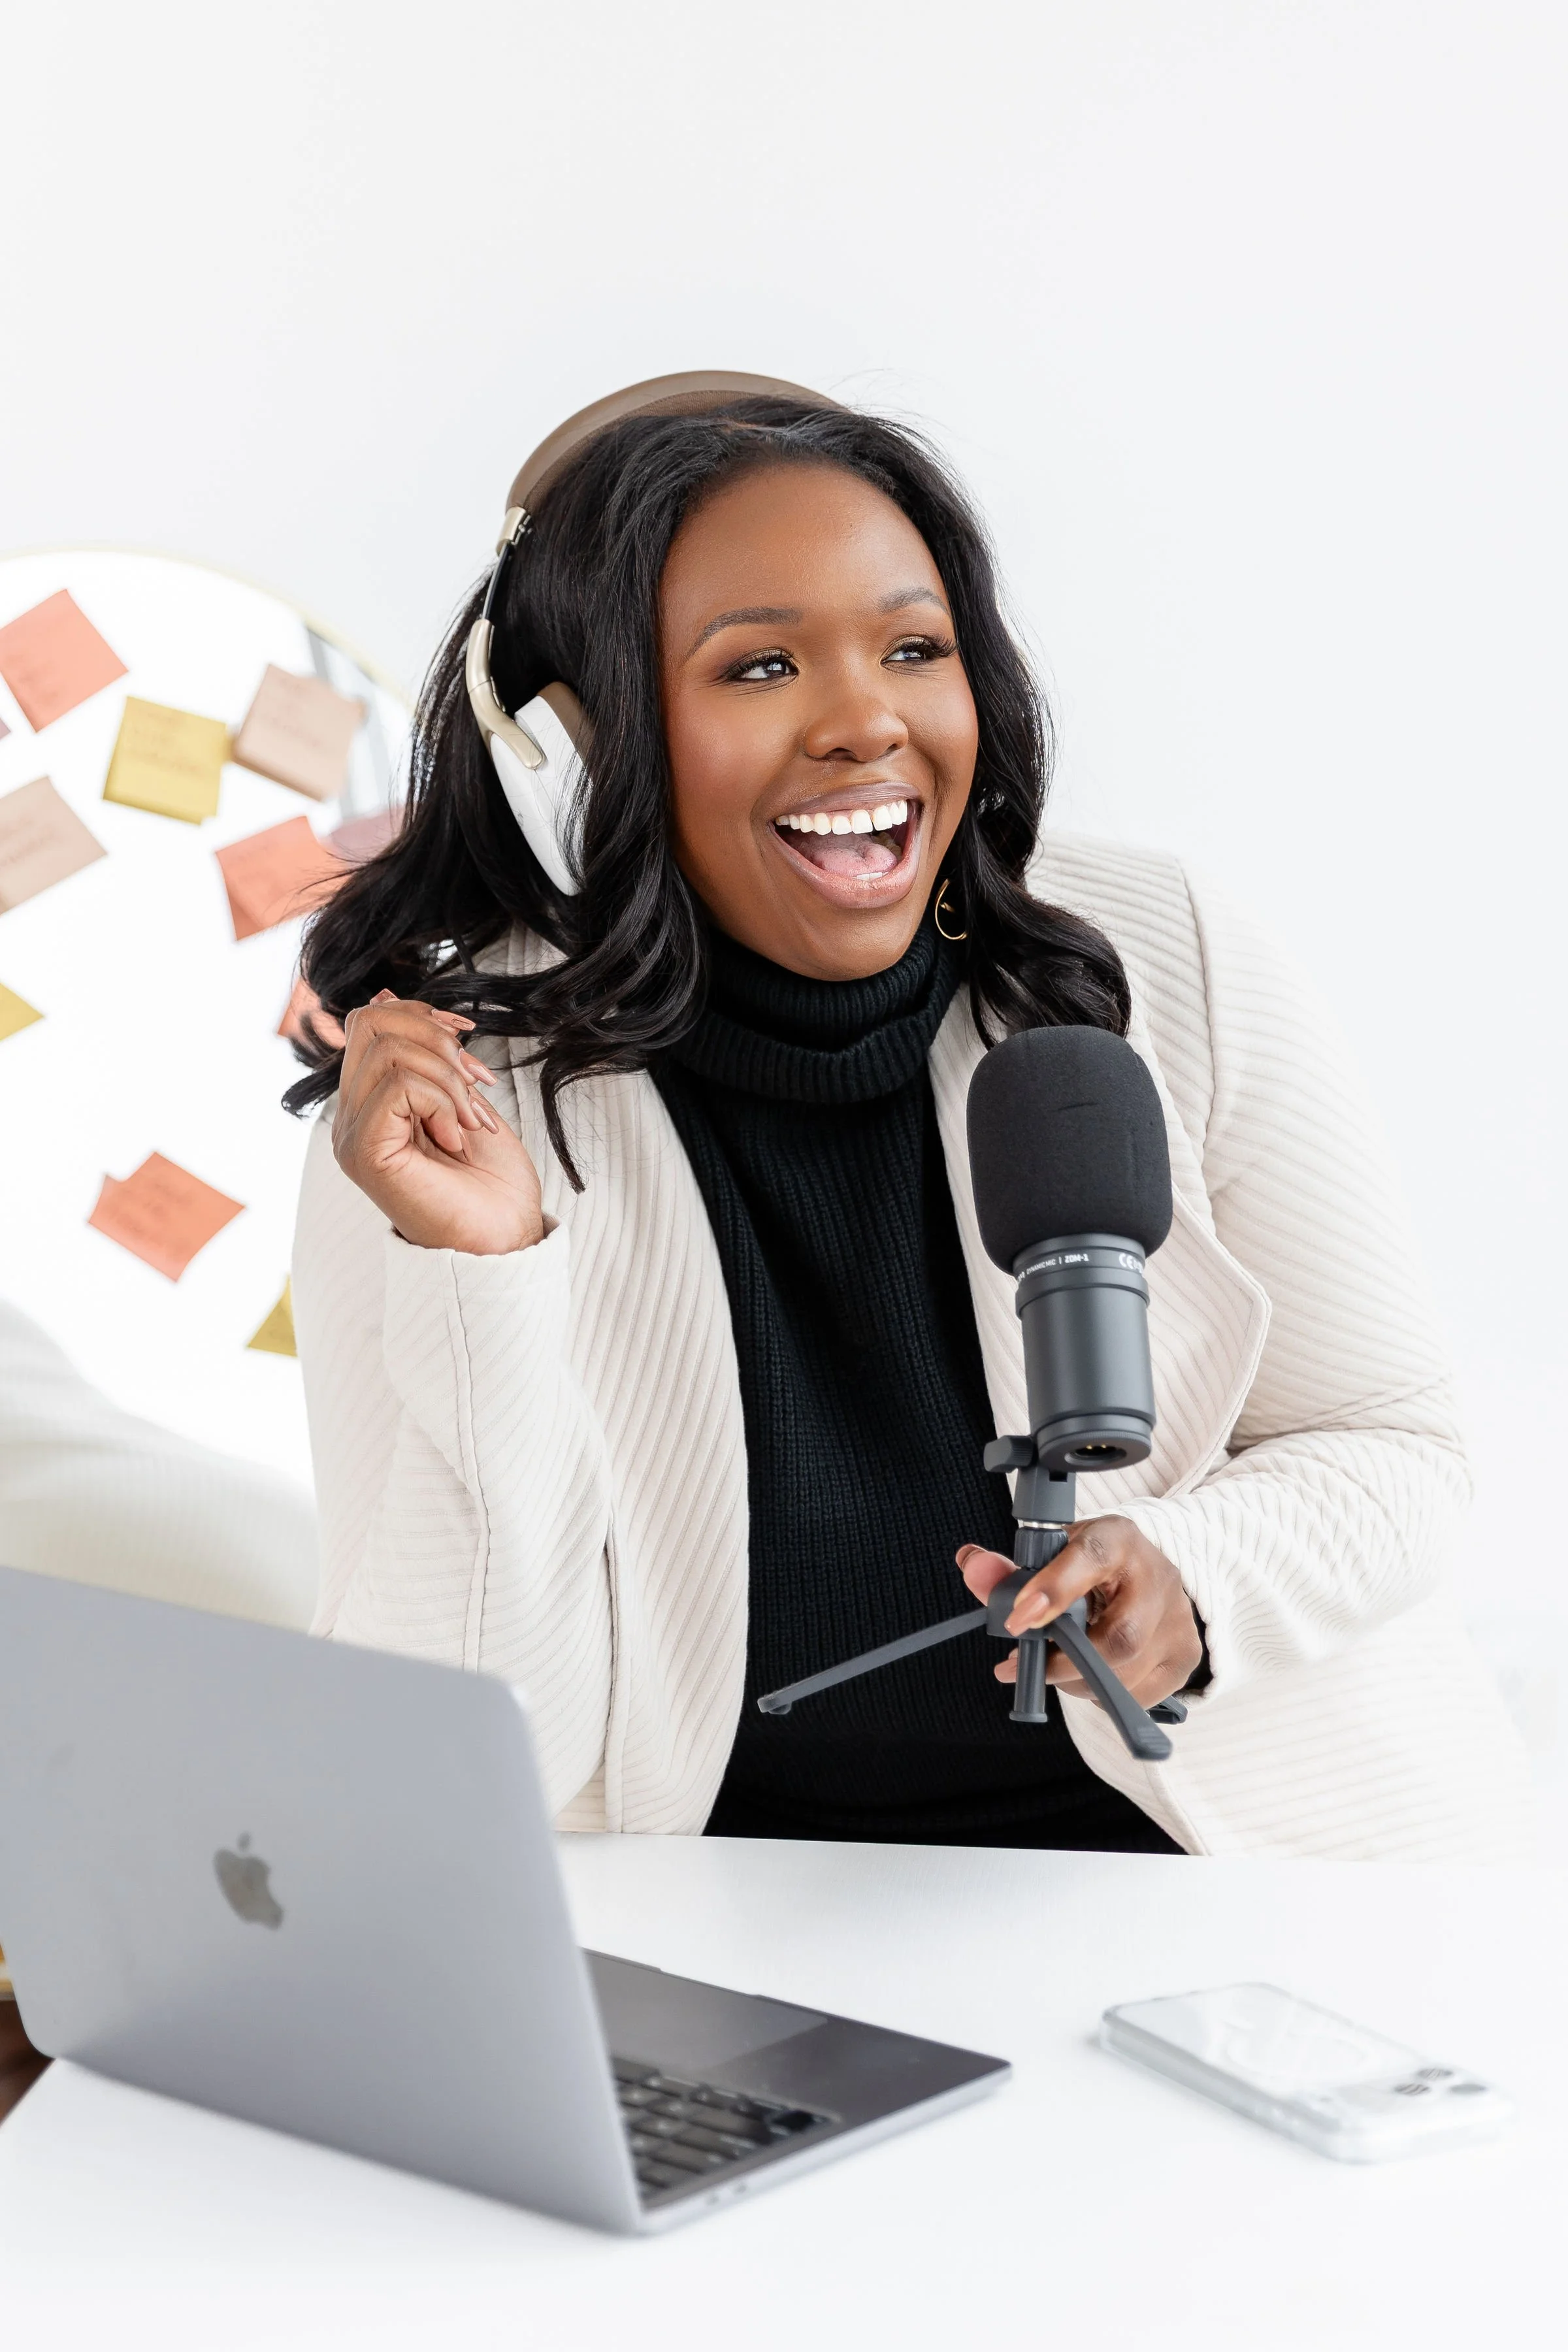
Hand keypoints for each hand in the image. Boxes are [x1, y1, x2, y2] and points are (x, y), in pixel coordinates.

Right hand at [332, 991, 544, 1254]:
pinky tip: (458, 1136)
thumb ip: (429, 1056)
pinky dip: (443, 1101)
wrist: (507, 1238)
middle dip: (435, 1039)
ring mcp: (353, 1136)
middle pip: (371, 1023)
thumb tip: (388, 995)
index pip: (370, 1022)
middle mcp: (352, 1117)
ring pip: (388, 1051)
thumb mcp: (463, 1097)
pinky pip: (398, 1087)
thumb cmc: (492, 1181)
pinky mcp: (364, 1154)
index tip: (468, 1039)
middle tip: (475, 1083)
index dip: (421, 1015)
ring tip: (471, 1120)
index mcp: (371, 1102)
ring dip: (448, 1078)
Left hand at [956, 1517, 1201, 1708]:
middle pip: (1119, 1637)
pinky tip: (1086, 1676)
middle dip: (1063, 1663)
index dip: (1053, 1590)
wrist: (1143, 1572)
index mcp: (1118, 1538)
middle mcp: (1158, 1575)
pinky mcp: (1185, 1654)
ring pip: (1127, 1673)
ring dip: (1076, 1682)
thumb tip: (973, 1565)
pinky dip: (1103, 1694)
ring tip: (1052, 1667)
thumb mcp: (1050, 1556)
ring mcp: (1178, 1618)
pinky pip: (1140, 1694)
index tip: (1017, 1620)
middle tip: (1026, 1665)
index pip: (1090, 1557)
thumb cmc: (1089, 1565)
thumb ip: (1008, 1568)